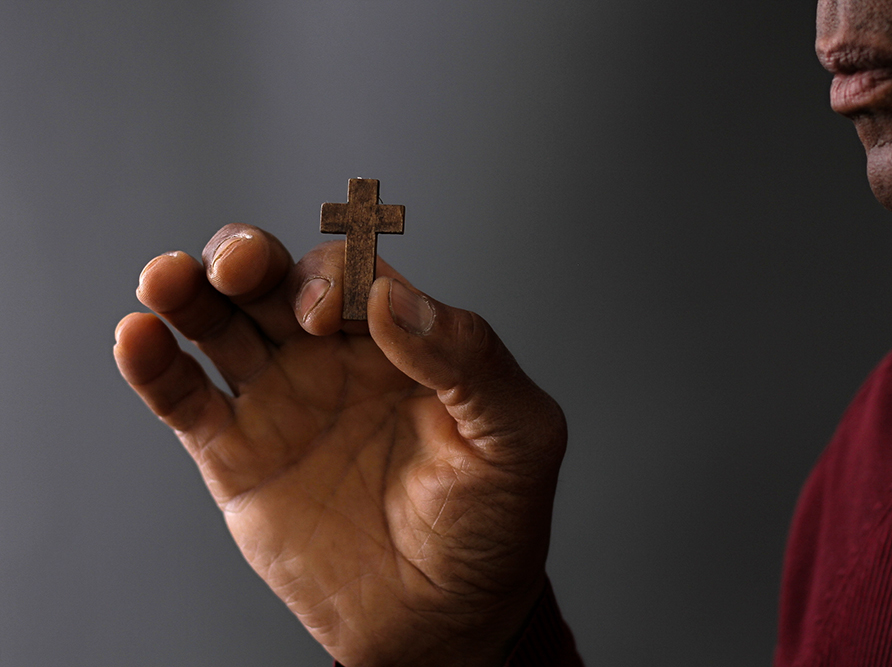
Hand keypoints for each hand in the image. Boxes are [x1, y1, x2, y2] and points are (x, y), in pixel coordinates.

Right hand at [113, 224, 566, 665]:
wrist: (445, 621)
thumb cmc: (494, 525)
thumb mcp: (517, 437)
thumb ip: (470, 360)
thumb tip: (393, 299)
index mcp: (403, 341)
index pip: (355, 276)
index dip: (336, 279)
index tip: (332, 318)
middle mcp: (336, 359)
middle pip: (276, 280)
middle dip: (250, 257)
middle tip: (241, 267)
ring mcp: (282, 402)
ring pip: (221, 324)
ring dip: (188, 292)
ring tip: (168, 281)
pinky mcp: (237, 456)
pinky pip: (186, 399)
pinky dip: (155, 367)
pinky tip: (138, 337)